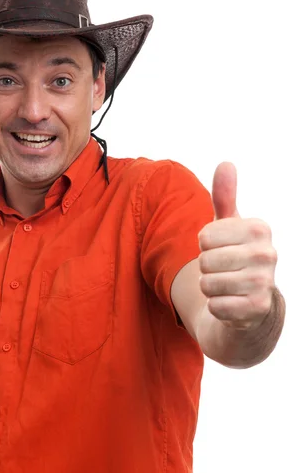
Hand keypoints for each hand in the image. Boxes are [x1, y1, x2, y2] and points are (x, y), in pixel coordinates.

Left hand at [198, 162, 276, 330]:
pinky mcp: (257, 309)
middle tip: (223, 270)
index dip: (204, 246)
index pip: (204, 236)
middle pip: (205, 261)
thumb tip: (225, 163)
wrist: (252, 302)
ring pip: (207, 284)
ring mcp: (265, 283)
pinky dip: (216, 307)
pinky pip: (215, 306)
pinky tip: (231, 303)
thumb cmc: (235, 256)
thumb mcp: (229, 226)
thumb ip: (225, 197)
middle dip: (206, 268)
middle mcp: (268, 254)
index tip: (221, 249)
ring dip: (210, 288)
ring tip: (226, 286)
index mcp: (260, 228)